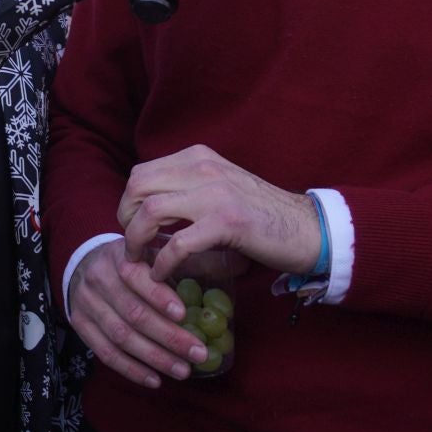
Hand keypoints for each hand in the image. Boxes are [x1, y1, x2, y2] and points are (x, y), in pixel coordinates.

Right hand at [66, 238, 207, 387]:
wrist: (85, 267)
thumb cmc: (130, 264)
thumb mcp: (146, 254)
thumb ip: (168, 268)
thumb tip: (208, 295)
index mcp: (117, 255)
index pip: (135, 276)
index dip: (158, 296)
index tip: (183, 314)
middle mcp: (97, 278)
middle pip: (132, 312)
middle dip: (168, 336)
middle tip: (198, 353)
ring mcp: (85, 303)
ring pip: (121, 336)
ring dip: (155, 357)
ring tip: (183, 370)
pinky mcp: (80, 324)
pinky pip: (105, 353)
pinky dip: (131, 370)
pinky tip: (155, 380)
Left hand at [118, 144, 321, 279]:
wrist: (306, 227)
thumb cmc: (260, 214)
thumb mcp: (218, 189)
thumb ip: (186, 190)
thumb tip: (146, 210)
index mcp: (198, 157)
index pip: (142, 173)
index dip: (129, 202)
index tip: (132, 226)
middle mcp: (203, 168)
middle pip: (138, 186)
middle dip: (126, 218)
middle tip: (132, 244)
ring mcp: (215, 194)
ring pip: (152, 210)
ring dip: (137, 239)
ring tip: (139, 260)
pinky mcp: (227, 222)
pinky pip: (178, 242)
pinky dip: (163, 261)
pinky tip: (162, 274)